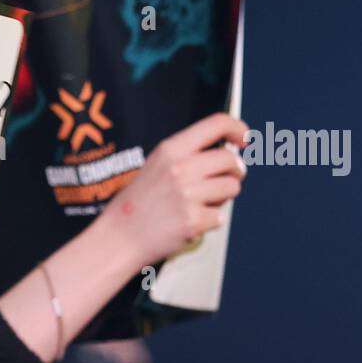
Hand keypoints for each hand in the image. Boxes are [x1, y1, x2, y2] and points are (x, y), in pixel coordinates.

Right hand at [101, 113, 248, 268]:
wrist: (118, 238)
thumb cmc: (137, 204)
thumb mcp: (155, 166)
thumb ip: (188, 156)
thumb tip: (227, 154)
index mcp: (171, 150)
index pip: (217, 124)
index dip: (238, 129)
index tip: (244, 140)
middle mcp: (181, 168)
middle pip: (230, 161)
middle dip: (234, 172)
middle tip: (225, 180)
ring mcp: (187, 195)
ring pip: (231, 189)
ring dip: (222, 198)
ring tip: (199, 204)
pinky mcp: (193, 220)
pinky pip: (220, 217)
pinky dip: (209, 221)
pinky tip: (189, 222)